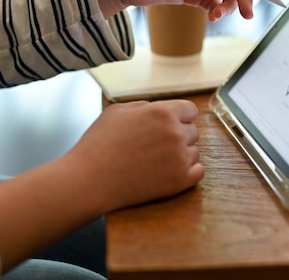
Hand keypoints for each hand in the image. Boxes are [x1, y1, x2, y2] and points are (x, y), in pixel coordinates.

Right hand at [65, 99, 203, 211]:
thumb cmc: (98, 144)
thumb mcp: (117, 111)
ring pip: (194, 152)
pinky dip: (187, 172)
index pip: (190, 110)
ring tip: (156, 161)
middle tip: (155, 146)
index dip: (179, 117)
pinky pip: (198, 172)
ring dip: (181, 155)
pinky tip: (168, 172)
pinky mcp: (179, 181)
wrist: (90, 179)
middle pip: (193, 132)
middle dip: (178, 137)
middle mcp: (175, 133)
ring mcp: (179, 158)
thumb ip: (143, 107)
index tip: (170, 125)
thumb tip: (156, 109)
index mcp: (162, 112)